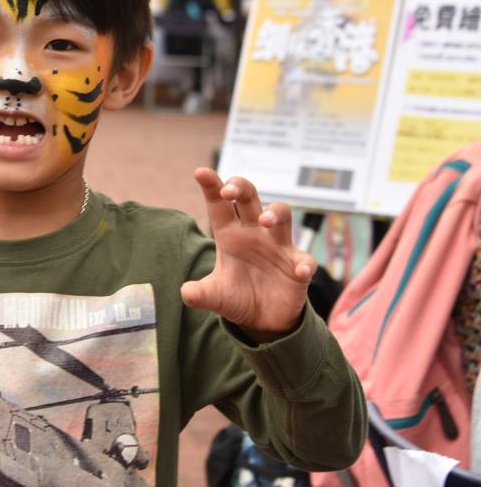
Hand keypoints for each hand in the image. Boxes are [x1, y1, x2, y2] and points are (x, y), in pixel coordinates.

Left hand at [181, 168, 315, 341]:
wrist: (263, 318)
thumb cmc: (237, 296)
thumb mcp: (216, 296)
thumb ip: (201, 294)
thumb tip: (186, 293)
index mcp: (230, 235)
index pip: (220, 206)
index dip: (212, 187)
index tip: (200, 172)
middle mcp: (254, 233)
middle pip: (250, 199)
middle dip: (241, 188)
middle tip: (230, 191)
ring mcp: (279, 246)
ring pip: (282, 215)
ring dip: (275, 213)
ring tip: (265, 220)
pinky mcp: (298, 265)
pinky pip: (304, 259)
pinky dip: (303, 264)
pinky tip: (299, 271)